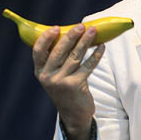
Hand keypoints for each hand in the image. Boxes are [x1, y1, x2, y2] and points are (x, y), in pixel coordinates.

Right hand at [33, 24, 104, 139]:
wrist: (73, 114)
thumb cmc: (65, 88)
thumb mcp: (54, 75)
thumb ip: (56, 59)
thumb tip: (70, 33)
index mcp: (39, 71)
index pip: (38, 51)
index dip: (46, 38)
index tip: (56, 28)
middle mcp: (47, 77)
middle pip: (59, 51)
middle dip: (71, 36)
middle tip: (81, 26)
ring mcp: (61, 82)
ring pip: (75, 56)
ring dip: (86, 42)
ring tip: (93, 31)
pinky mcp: (75, 86)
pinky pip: (88, 66)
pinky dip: (96, 55)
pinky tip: (102, 47)